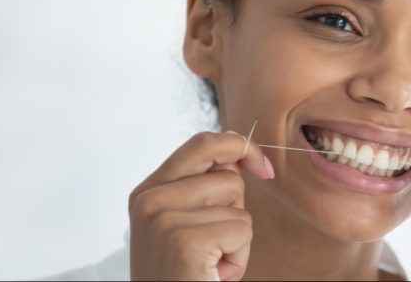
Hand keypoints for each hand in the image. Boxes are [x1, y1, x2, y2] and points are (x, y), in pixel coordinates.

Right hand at [128, 131, 274, 280]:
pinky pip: (242, 229)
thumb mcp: (187, 224)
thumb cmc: (185, 275)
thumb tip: (241, 156)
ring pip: (238, 204)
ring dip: (237, 239)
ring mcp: (162, 218)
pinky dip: (238, 257)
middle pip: (228, 176)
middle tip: (212, 245)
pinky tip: (213, 272)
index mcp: (147, 191)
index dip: (239, 146)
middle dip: (236, 210)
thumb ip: (204, 188)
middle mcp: (149, 200)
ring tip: (210, 262)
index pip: (201, 143)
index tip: (263, 166)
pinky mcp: (183, 240)